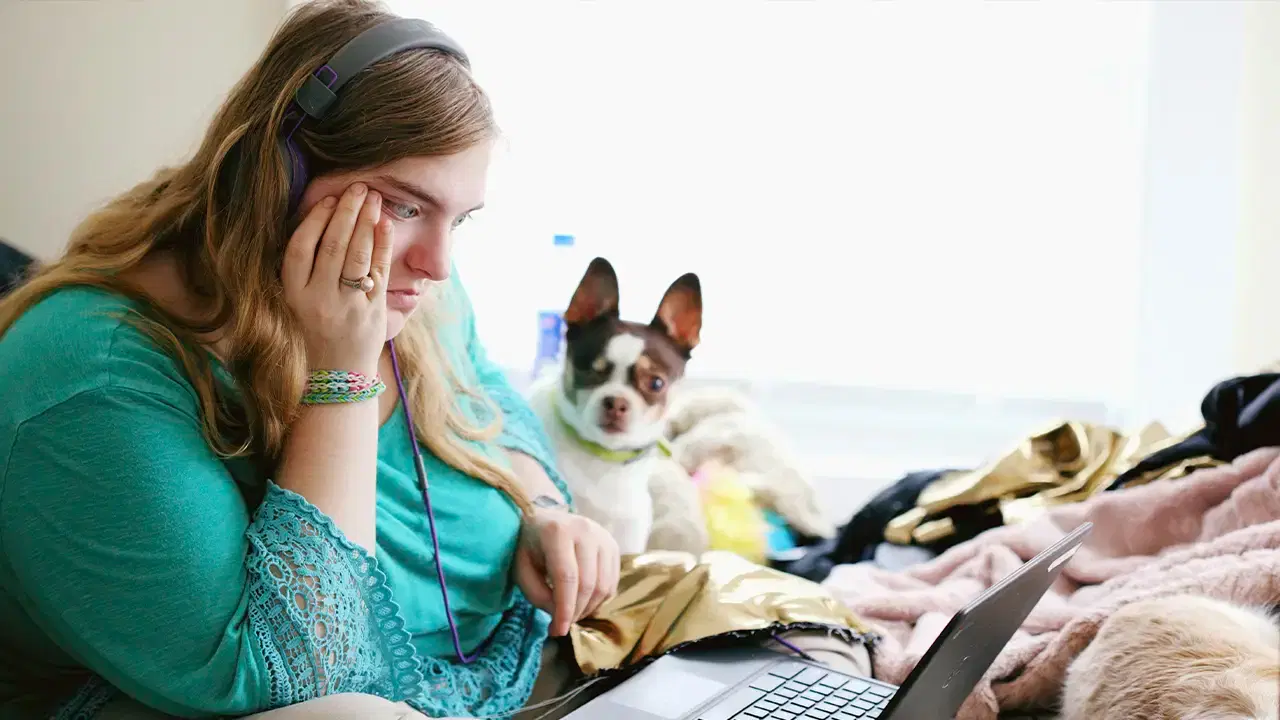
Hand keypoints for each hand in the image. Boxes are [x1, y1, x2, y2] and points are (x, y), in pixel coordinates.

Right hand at [282, 183, 392, 374]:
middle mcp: (317, 300)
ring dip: (367, 223)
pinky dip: (383, 246)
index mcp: (293, 295)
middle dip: (347, 212)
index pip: (299, 248)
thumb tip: (319, 222)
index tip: (328, 199)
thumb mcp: (296, 302)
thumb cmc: (315, 332)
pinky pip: (379, 273)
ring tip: (374, 198)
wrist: (337, 378)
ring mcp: (346, 307)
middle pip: (331, 246)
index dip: (314, 220)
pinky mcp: (372, 313)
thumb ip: (303, 270)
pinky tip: (386, 224)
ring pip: (356, 257)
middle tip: (358, 187)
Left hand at [513, 506, 620, 636]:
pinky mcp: (613, 545)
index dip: (564, 609)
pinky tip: (583, 601)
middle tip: (561, 625)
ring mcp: (604, 536)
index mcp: (558, 532)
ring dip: (588, 608)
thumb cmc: (529, 545)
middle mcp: (586, 530)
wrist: (545, 518)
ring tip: (571, 613)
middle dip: (575, 611)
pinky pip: (612, 582)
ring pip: (604, 585)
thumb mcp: (522, 569)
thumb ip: (537, 594)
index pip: (567, 578)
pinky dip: (599, 599)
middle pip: (588, 583)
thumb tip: (560, 616)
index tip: (558, 630)